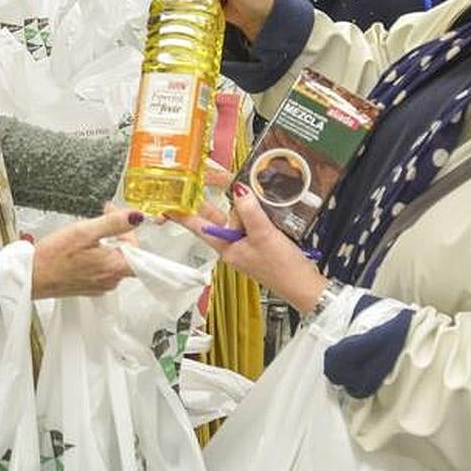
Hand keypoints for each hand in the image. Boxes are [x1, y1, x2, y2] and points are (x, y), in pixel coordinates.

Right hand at [0, 207, 140, 301]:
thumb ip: (114, 223)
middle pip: (128, 253)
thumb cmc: (53, 257)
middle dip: (118, 232)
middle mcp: (111, 280)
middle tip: (104, 215)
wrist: (31, 277)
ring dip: (107, 242)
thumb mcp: (84, 231)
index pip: (142, 254)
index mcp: (114, 267)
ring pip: (114, 259)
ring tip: (89, 232)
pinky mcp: (91, 286)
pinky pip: (103, 267)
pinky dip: (97, 254)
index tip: (124, 221)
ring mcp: (101, 285)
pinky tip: (82, 247)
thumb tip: (136, 217)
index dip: (134, 234)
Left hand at [178, 182, 327, 314]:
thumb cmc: (282, 268)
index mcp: (226, 247)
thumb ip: (249, 211)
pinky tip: (265, 208)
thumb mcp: (264, 235)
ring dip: (244, 208)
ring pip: (237, 218)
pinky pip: (251, 222)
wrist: (304, 286)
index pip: (198, 227)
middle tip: (214, 185)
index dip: (182, 215)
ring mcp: (246, 245)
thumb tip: (239, 190)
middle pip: (219, 218)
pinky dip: (255, 213)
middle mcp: (232, 246)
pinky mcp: (259, 243)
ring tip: (254, 203)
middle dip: (222, 202)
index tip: (166, 205)